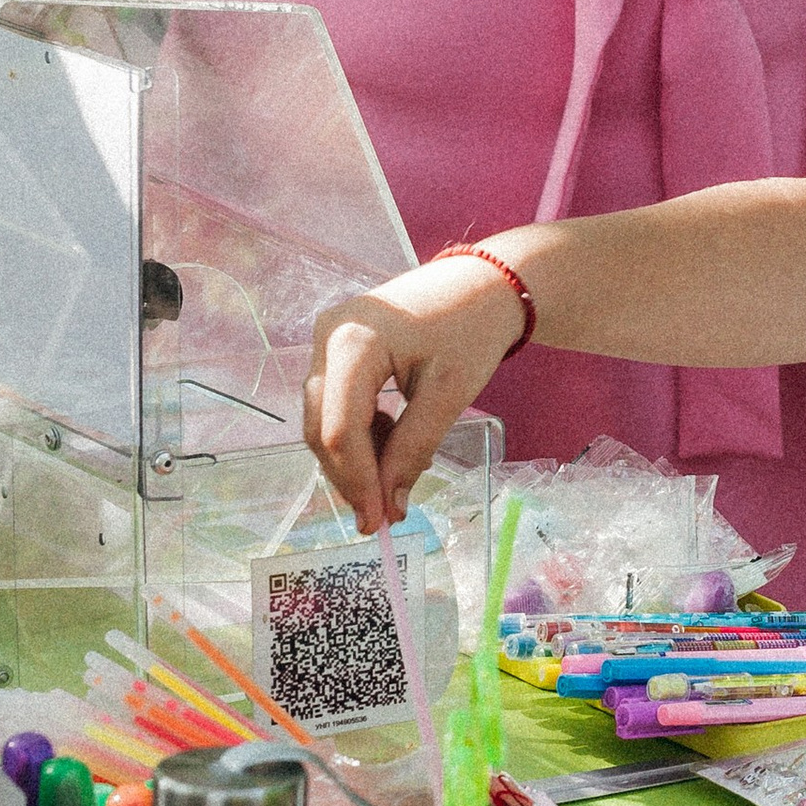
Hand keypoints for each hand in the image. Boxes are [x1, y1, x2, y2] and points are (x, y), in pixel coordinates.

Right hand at [304, 257, 527, 530]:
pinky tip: (391, 437)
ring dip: (354, 456)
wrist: (483, 282)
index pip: (340, 429)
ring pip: (323, 418)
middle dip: (350, 476)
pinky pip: (333, 401)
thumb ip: (413, 449)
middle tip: (382, 516)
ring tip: (396, 474)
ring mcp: (326, 339)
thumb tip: (391, 506)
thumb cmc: (472, 329)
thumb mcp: (448, 394)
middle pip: (322, 426)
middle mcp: (326, 337)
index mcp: (353, 342)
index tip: (378, 522)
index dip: (356, 482)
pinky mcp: (334, 346)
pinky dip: (358, 431)